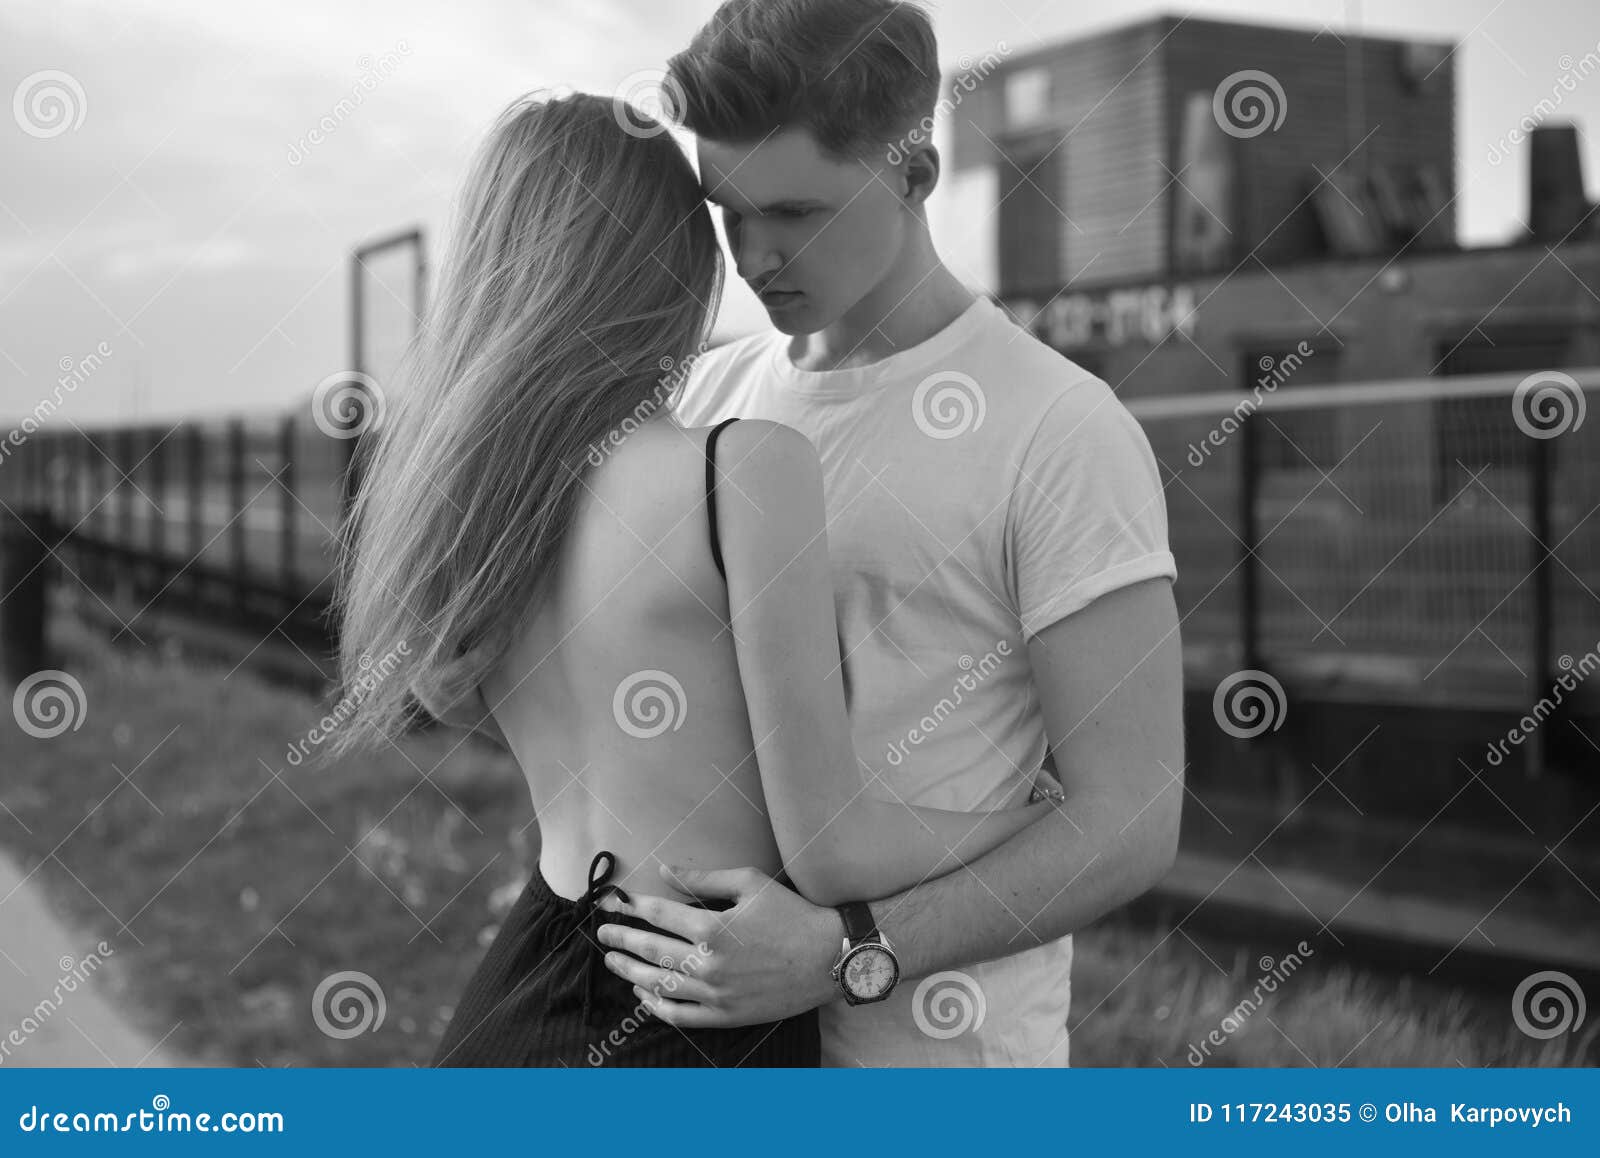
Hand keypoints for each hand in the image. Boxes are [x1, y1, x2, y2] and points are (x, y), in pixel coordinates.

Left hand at [594, 864, 843, 1027]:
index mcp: (712, 928)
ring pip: (659, 985)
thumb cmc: (792, 914)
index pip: (657, 915)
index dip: (630, 908)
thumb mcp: (750, 883)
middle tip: (603, 933)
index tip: (611, 904)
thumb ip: (703, 878)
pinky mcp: (726, 1015)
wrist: (829, 957)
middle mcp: (709, 964)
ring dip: (630, 973)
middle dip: (622, 940)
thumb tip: (666, 869)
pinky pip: (680, 1015)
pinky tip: (643, 995)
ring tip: (613, 962)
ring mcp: (716, 994)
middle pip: (650, 951)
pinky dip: (656, 1006)